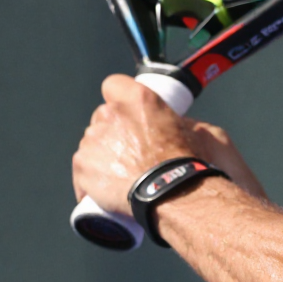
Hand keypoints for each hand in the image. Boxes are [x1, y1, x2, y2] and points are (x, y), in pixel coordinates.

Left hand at [72, 75, 266, 214]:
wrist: (175, 196)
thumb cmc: (191, 165)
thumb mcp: (200, 132)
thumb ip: (182, 121)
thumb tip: (178, 124)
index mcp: (139, 99)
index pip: (114, 85)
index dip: (120, 99)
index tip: (128, 113)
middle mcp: (111, 114)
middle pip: (103, 117)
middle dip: (114, 132)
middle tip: (134, 153)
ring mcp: (93, 140)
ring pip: (92, 143)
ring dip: (104, 156)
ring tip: (124, 177)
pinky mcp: (82, 165)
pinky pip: (83, 171)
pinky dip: (93, 182)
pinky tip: (108, 192)